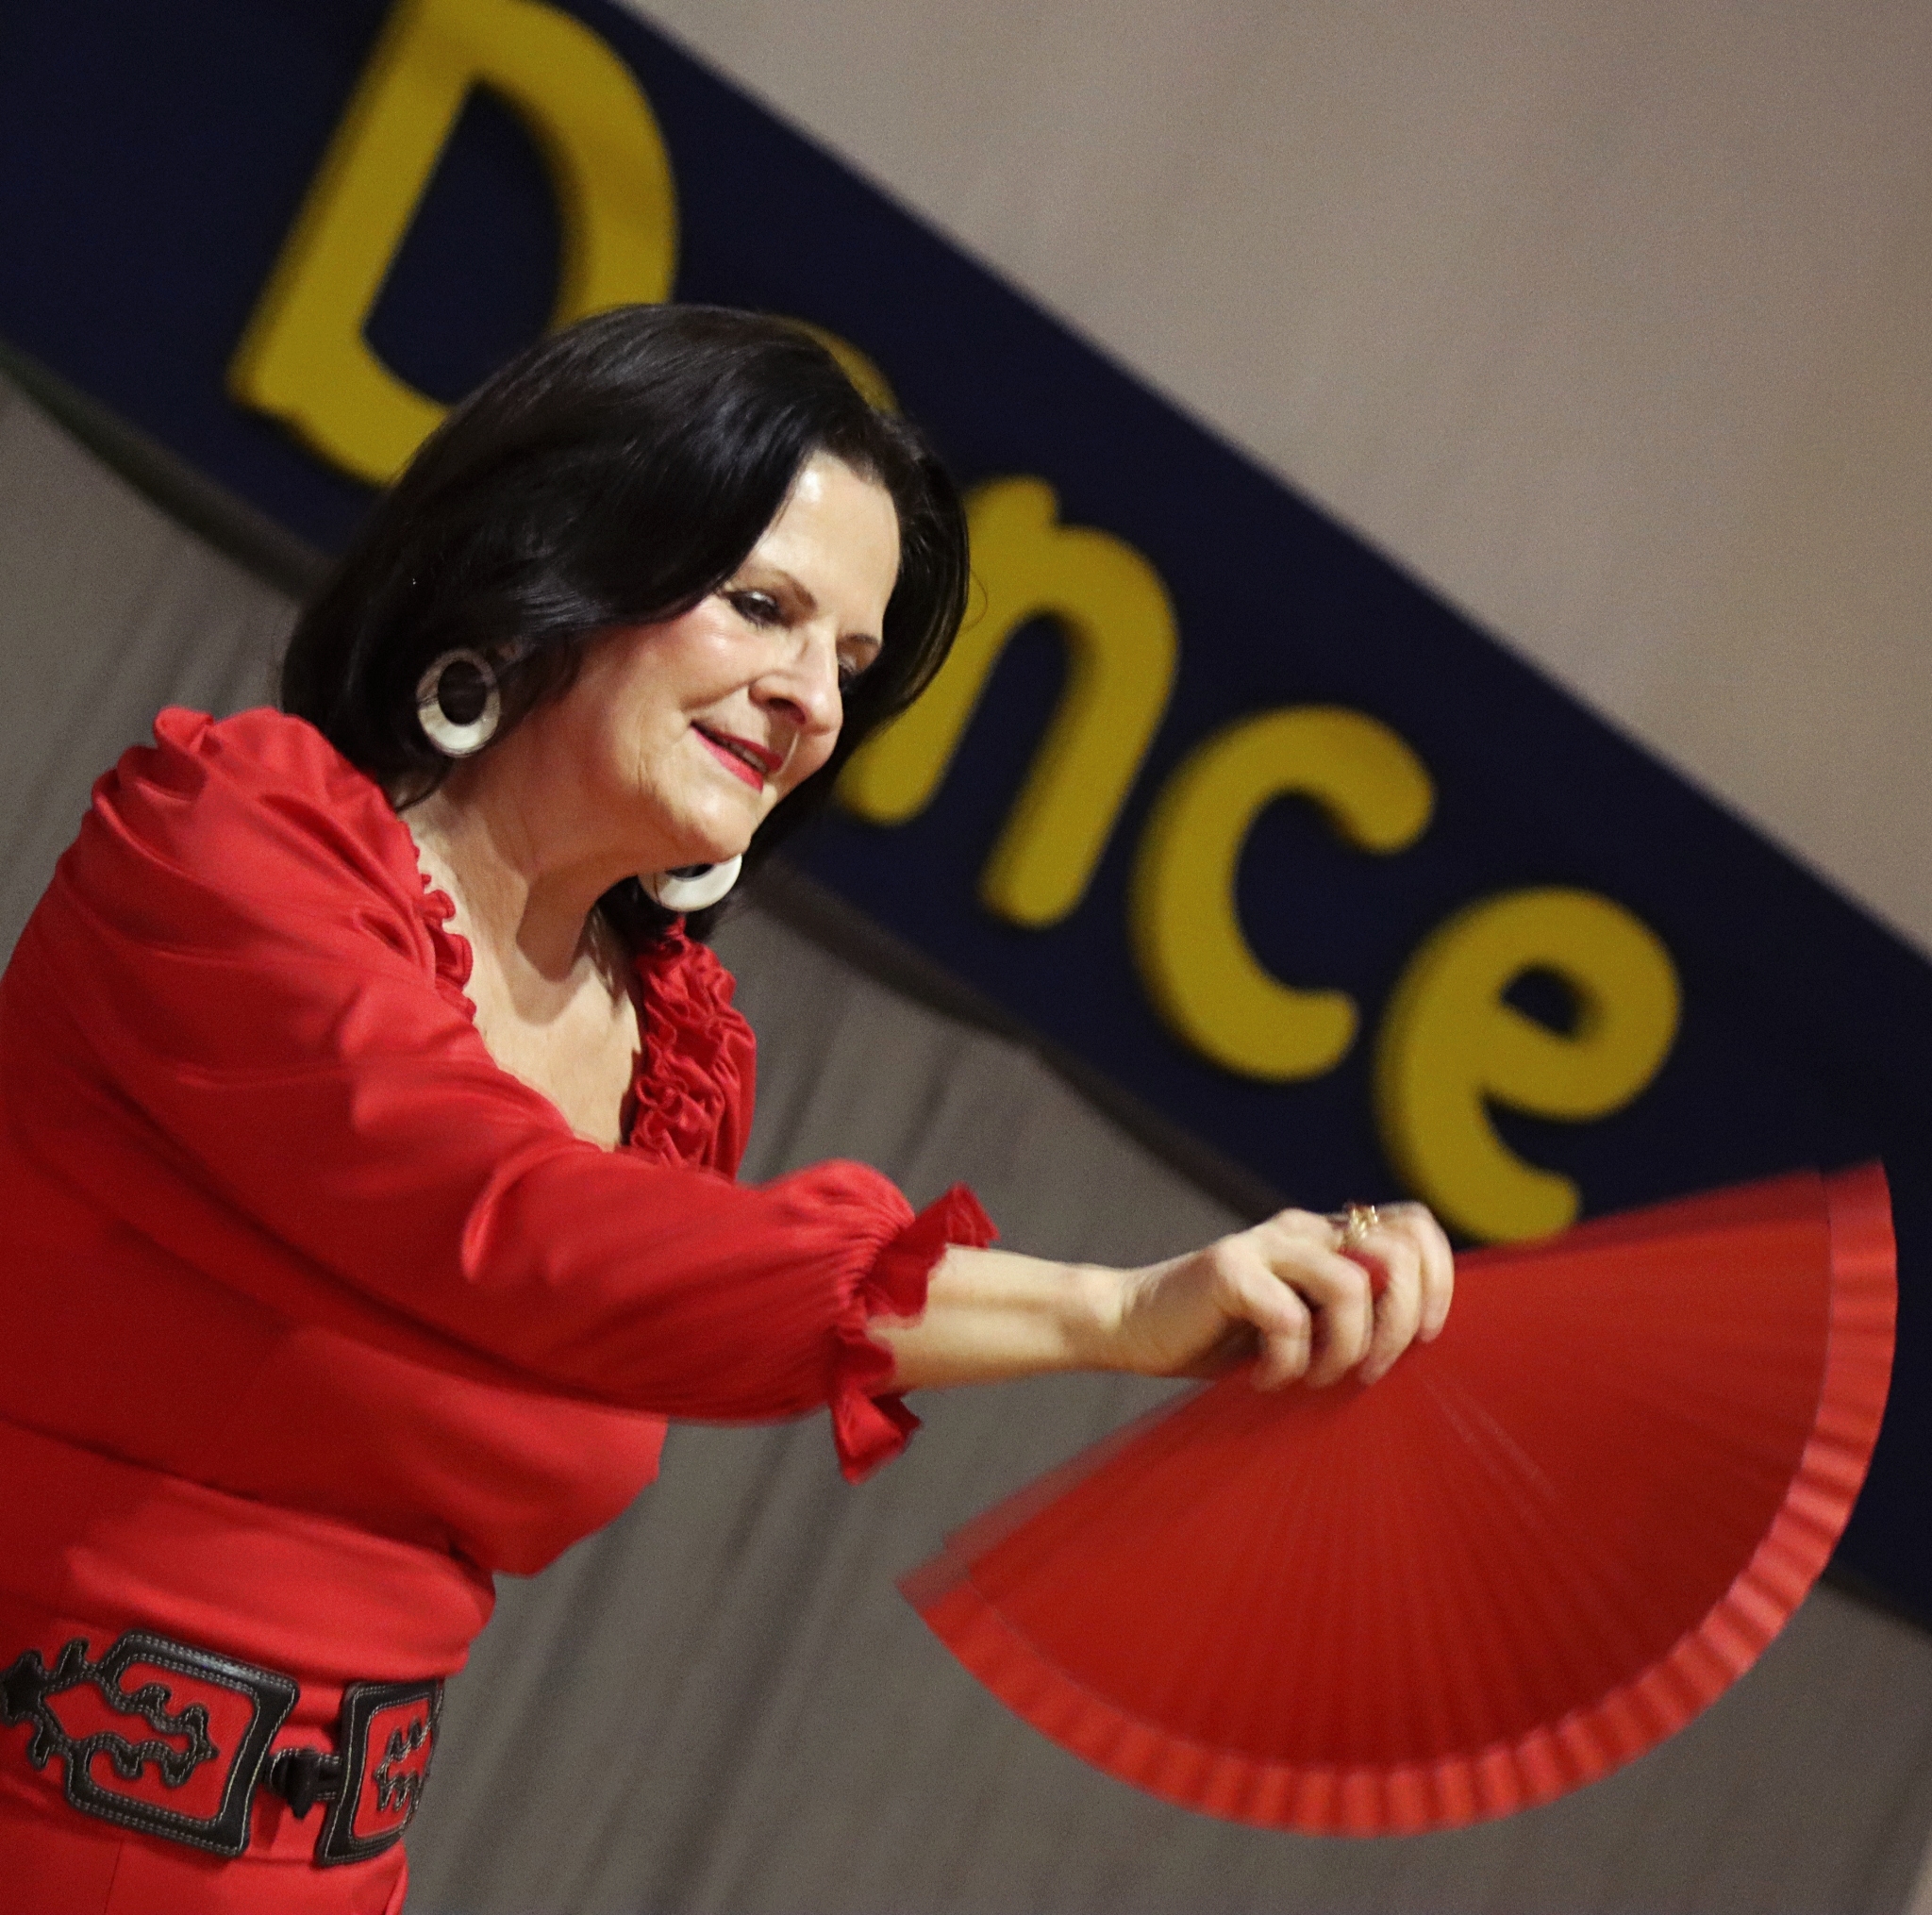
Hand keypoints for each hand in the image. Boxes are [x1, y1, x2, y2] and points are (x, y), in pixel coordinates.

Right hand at [1106, 1201, 1453, 1389]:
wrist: (1132, 1326)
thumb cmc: (1222, 1337)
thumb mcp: (1302, 1323)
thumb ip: (1348, 1313)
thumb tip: (1421, 1340)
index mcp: (1325, 1234)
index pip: (1414, 1224)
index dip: (1438, 1278)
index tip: (1423, 1337)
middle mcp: (1301, 1228)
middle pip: (1398, 1253)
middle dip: (1399, 1325)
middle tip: (1370, 1372)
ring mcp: (1264, 1244)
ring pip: (1352, 1287)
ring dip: (1345, 1350)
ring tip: (1312, 1377)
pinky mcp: (1229, 1269)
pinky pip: (1290, 1319)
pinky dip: (1288, 1364)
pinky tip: (1266, 1379)